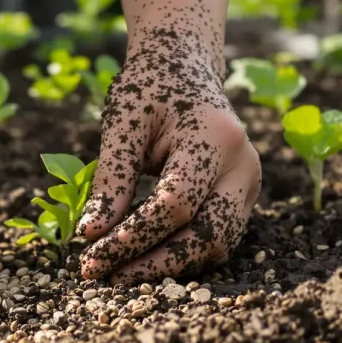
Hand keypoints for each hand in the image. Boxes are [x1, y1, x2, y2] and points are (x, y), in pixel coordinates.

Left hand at [77, 11, 260, 283]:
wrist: (185, 67)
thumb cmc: (150, 89)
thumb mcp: (122, 123)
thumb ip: (111, 177)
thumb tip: (91, 233)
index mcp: (216, 138)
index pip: (175, 205)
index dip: (134, 236)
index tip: (92, 254)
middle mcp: (245, 165)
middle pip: (206, 234)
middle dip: (154, 263)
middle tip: (104, 275)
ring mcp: (250, 184)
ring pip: (216, 244)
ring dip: (168, 266)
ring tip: (117, 273)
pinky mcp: (243, 198)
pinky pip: (216, 238)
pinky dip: (181, 253)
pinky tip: (141, 259)